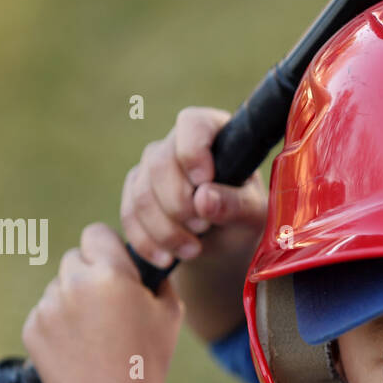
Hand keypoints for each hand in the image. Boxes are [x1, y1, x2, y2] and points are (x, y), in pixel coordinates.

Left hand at [21, 222, 183, 382]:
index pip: (96, 234)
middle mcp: (74, 283)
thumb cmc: (148, 360)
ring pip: (58, 288)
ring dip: (72, 301)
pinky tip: (79, 349)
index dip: (106, 248)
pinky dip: (58, 326)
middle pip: (73, 259)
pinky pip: (45, 314)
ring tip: (94, 335)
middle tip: (106, 306)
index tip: (113, 265)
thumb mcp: (170, 314)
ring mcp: (48, 306)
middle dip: (88, 275)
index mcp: (110, 273)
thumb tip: (146, 265)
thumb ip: (158, 278)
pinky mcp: (32, 328)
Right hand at [121, 106, 268, 269]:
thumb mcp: (253, 214)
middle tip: (203, 228)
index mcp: (215, 134)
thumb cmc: (245, 219)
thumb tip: (204, 199)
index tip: (203, 182)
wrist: (225, 246)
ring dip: (165, 229)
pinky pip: (129, 215)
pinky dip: (148, 242)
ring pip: (141, 193)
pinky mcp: (136, 192)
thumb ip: (236, 204)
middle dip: (178, 204)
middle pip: (158, 162)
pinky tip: (168, 259)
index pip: (192, 123)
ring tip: (193, 249)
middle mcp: (179, 144)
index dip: (192, 152)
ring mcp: (153, 167)